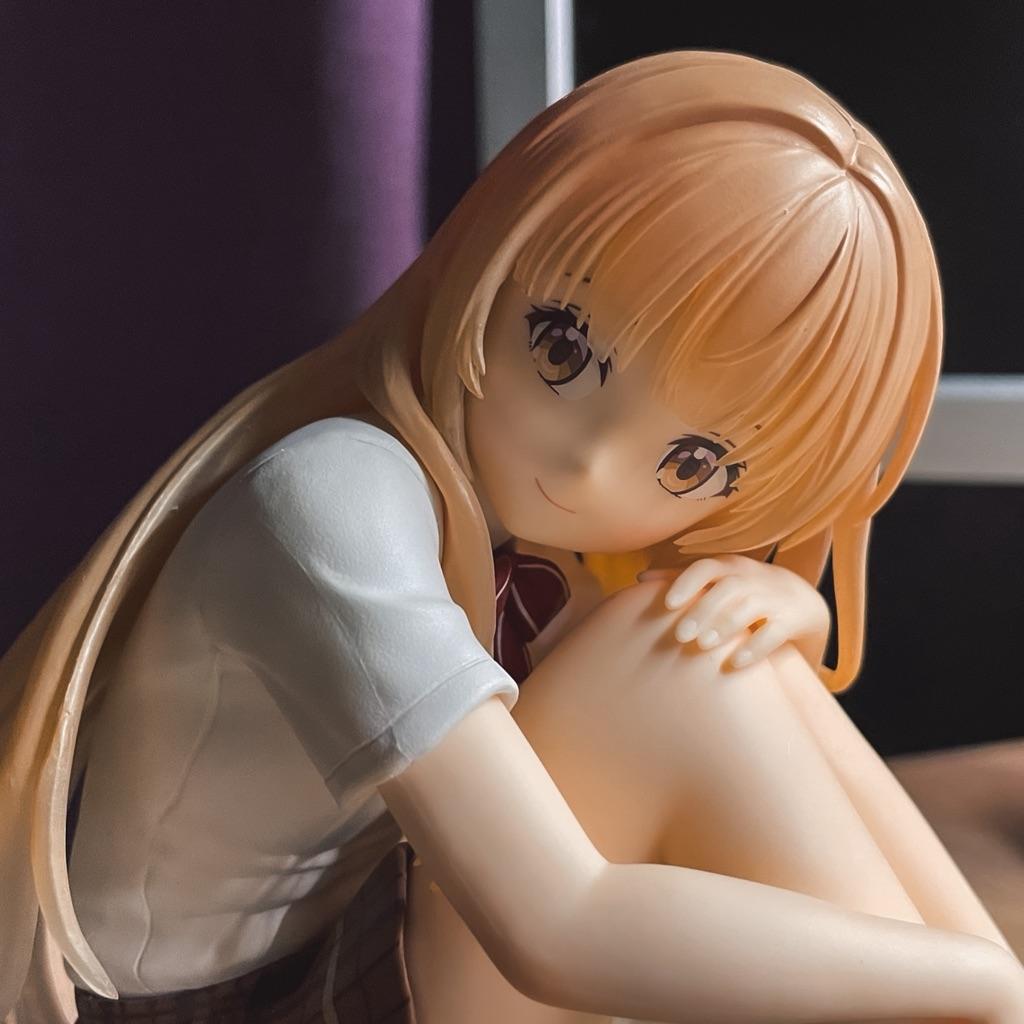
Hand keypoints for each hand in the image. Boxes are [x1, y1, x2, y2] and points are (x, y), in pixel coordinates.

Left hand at [637, 554, 830, 670]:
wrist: (801, 600)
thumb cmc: (744, 591)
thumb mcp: (717, 580)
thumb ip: (681, 578)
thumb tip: (639, 578)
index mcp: (729, 567)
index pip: (706, 567)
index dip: (686, 582)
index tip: (666, 604)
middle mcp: (752, 579)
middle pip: (728, 588)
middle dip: (703, 610)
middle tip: (680, 635)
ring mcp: (774, 599)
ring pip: (751, 606)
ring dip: (726, 625)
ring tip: (703, 645)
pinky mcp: (792, 621)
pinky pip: (776, 632)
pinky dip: (755, 648)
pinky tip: (734, 664)